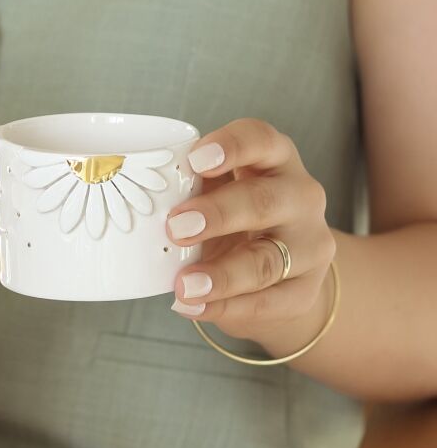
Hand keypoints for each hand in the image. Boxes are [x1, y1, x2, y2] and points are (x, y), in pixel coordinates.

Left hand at [165, 118, 335, 340]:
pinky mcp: (304, 290)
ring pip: (269, 259)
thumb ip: (187, 190)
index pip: (261, 140)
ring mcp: (310, 245)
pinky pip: (267, 302)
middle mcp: (300, 197)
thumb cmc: (234, 221)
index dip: (231, 146)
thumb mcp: (214, 194)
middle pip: (264, 201)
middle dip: (218, 214)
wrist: (277, 276)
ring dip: (223, 274)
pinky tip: (194, 307)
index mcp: (274, 160)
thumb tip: (136, 201)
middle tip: (175, 227)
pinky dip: (226, 307)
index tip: (195, 160)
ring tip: (184, 285)